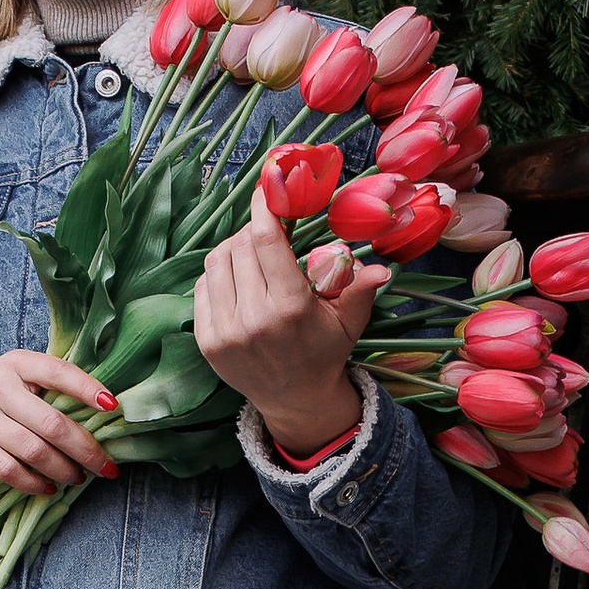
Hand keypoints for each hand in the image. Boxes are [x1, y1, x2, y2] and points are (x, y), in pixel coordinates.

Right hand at [0, 351, 121, 496]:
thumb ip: (43, 388)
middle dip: (86, 449)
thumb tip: (97, 416)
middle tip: (106, 467)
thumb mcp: (8, 376)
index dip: (88, 389)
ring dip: (64, 470)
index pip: (58, 372)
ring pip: (34, 451)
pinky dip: (34, 484)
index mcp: (15, 364)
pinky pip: (9, 470)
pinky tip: (48, 488)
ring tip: (78, 478)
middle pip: (52, 424)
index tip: (113, 408)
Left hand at [192, 213, 385, 456]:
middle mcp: (254, 320)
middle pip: (240, 246)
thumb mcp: (349, 321)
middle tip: (267, 231)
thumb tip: (384, 269)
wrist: (294, 399)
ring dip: (234, 248)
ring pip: (217, 262)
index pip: (266, 242)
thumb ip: (361, 289)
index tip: (266, 189)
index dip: (263, 208)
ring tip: (252, 254)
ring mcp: (226, 332)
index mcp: (291, 309)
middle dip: (253, 229)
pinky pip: (203, 286)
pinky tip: (237, 278)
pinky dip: (218, 273)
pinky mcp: (207, 341)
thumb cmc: (325, 352)